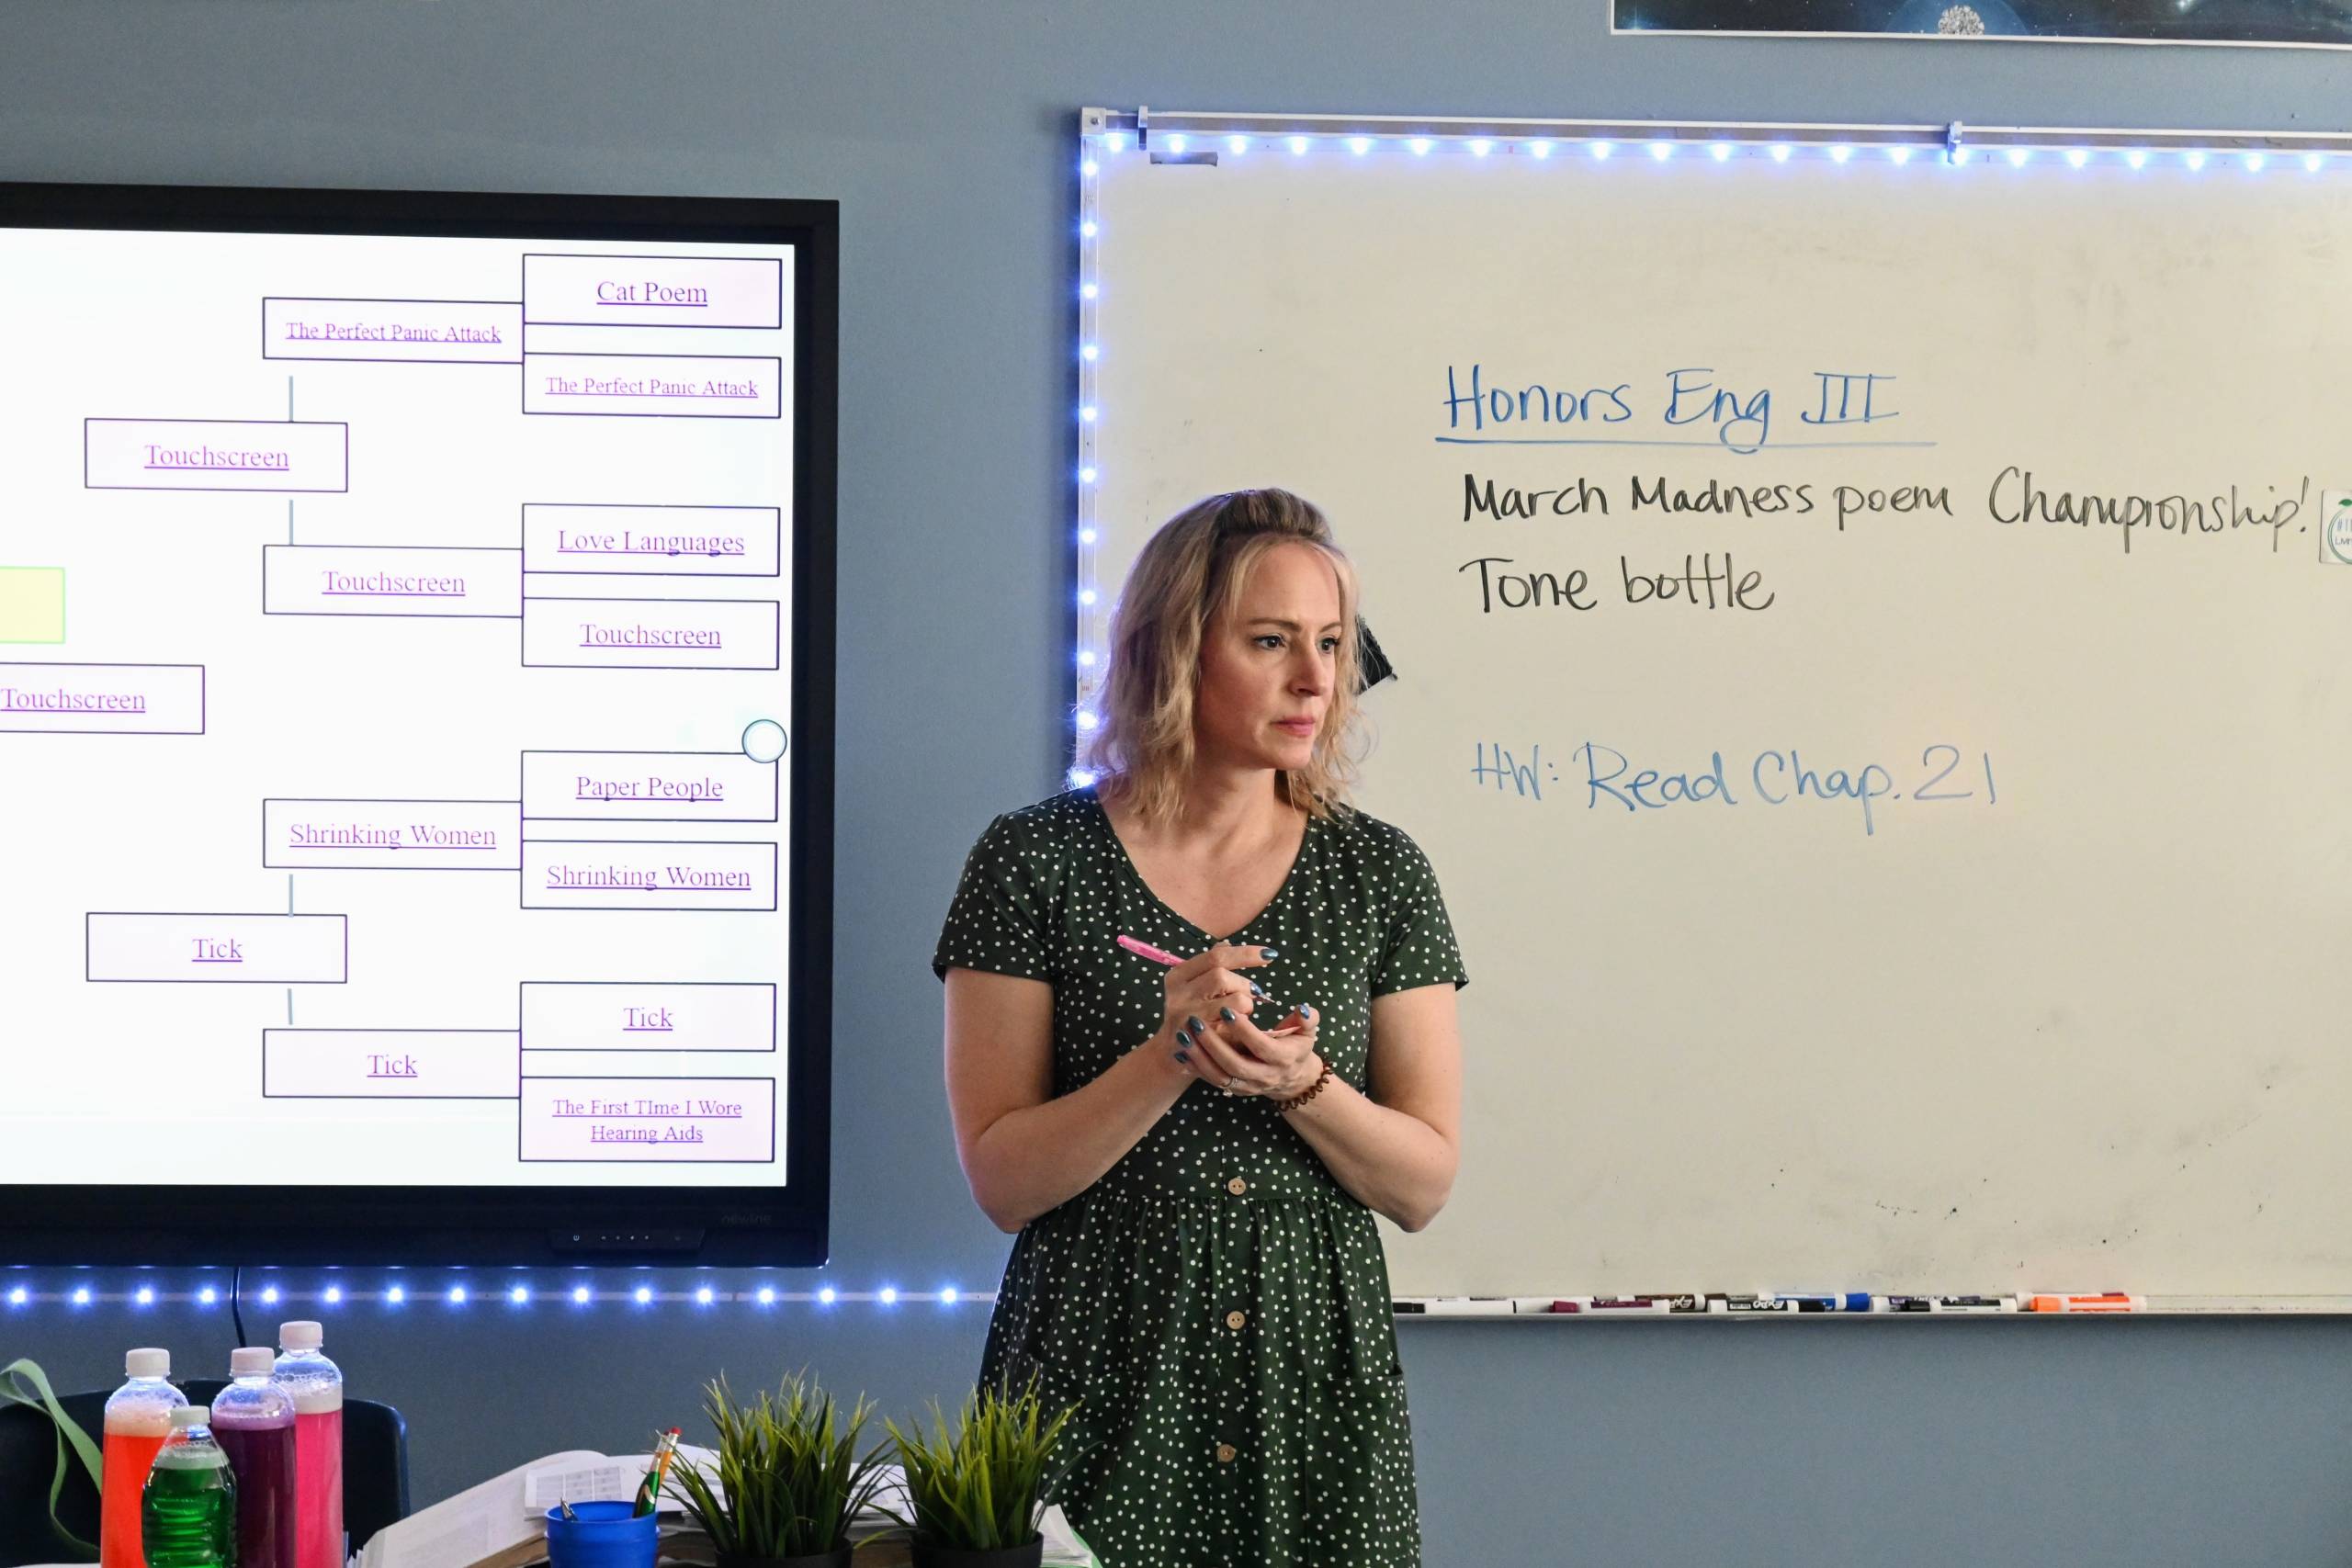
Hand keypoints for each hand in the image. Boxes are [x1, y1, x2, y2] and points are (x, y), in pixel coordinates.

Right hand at [1157, 941, 1274, 1061]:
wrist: (1173, 1056)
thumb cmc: (1192, 1017)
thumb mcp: (1194, 989)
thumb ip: (1210, 967)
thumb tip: (1227, 944)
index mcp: (1178, 976)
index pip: (1215, 956)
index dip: (1245, 953)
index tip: (1269, 954)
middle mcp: (1178, 994)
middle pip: (1222, 975)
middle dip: (1244, 984)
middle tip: (1250, 994)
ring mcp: (1186, 1017)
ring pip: (1233, 1000)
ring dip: (1246, 1004)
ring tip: (1241, 1012)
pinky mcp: (1199, 1038)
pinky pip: (1234, 1025)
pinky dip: (1242, 1021)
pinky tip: (1237, 1025)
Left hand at [1178, 999, 1321, 1100]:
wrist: (1291, 1078)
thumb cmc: (1297, 1046)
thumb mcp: (1308, 1032)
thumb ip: (1309, 1019)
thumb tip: (1304, 1009)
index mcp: (1284, 1059)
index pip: (1262, 1047)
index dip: (1244, 1031)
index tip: (1226, 1009)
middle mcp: (1265, 1076)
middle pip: (1236, 1065)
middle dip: (1214, 1044)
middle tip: (1195, 1022)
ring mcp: (1247, 1085)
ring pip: (1220, 1076)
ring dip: (1199, 1057)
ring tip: (1183, 1035)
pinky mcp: (1233, 1089)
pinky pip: (1211, 1080)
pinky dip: (1195, 1067)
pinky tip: (1180, 1050)